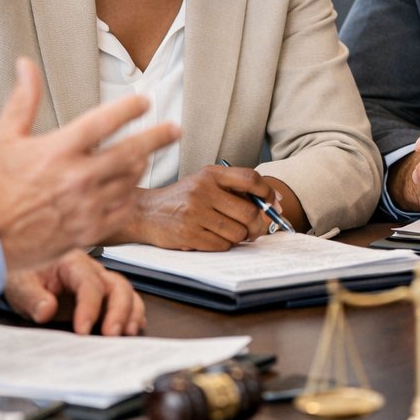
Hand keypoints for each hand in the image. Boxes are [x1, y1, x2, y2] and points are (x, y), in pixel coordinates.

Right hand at [0, 58, 179, 273]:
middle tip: (173, 129)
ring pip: (131, 180)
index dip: (130, 108)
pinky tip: (130, 187)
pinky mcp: (90, 230)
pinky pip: (124, 209)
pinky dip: (130, 195)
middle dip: (158, 137)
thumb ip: (23, 99)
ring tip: (146, 155)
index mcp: (59, 150)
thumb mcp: (4, 136)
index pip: (105, 121)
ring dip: (142, 164)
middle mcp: (78, 177)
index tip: (144, 101)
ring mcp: (87, 206)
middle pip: (131, 151)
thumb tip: (26, 65)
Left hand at [2, 250, 145, 335]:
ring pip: (126, 292)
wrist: (24, 270)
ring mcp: (100, 281)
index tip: (82, 330)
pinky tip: (132, 328)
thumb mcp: (20, 285)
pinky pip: (126, 300)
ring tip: (129, 333)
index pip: (89, 284)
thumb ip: (32, 298)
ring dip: (131, 313)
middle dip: (119, 311)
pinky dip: (132, 314)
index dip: (89, 308)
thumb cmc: (24, 274)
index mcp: (72, 263)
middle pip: (117, 286)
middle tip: (112, 334)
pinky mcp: (103, 294)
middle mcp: (92, 270)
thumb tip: (46, 310)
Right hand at [118, 165, 283, 250]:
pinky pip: (222, 245)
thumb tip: (273, 203)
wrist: (146, 212)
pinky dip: (224, 245)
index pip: (250, 179)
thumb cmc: (182, 198)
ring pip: (238, 232)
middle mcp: (203, 191)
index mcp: (210, 174)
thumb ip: (234, 189)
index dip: (267, 192)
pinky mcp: (188, 234)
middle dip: (258, 225)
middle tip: (256, 229)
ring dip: (240, 237)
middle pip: (249, 212)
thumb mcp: (204, 182)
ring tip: (230, 233)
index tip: (273, 202)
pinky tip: (214, 238)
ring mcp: (195, 213)